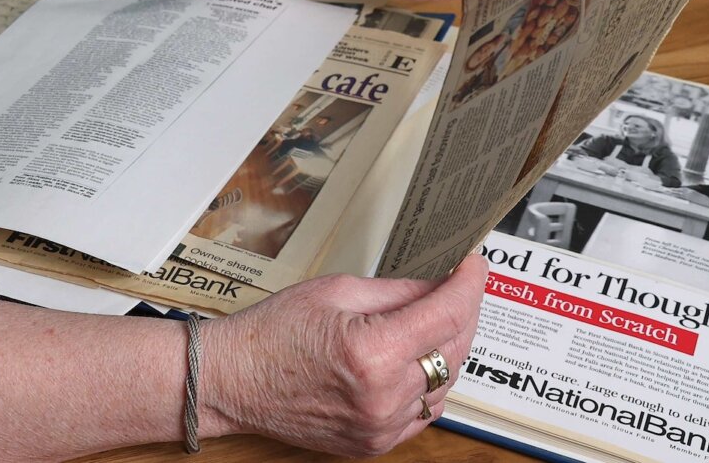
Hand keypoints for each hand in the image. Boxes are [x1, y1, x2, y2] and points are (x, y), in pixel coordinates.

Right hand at [199, 254, 488, 456]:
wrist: (234, 381)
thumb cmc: (273, 333)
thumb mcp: (337, 291)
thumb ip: (397, 290)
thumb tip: (439, 285)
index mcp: (374, 352)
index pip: (448, 314)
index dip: (469, 284)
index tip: (475, 265)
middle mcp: (384, 397)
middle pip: (455, 350)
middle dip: (462, 312)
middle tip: (457, 286)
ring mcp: (382, 427)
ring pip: (445, 383)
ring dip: (446, 350)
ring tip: (431, 322)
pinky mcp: (376, 444)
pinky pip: (424, 412)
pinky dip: (428, 385)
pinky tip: (413, 361)